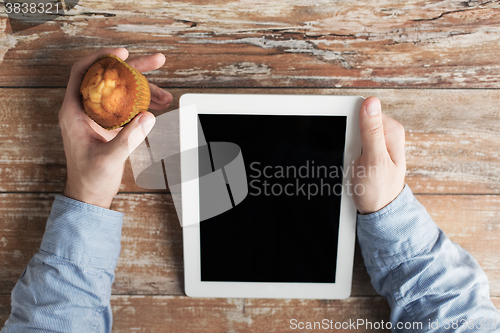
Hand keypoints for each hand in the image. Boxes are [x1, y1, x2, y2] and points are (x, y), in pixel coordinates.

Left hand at [59, 48, 172, 208]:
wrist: (90, 195)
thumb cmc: (89, 179)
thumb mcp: (109, 159)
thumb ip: (128, 138)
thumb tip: (149, 116)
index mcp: (74, 112)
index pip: (83, 73)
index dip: (102, 58)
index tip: (123, 53)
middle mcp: (85, 110)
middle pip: (109, 78)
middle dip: (134, 69)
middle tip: (157, 62)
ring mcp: (98, 117)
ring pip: (122, 92)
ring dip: (144, 89)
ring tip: (165, 94)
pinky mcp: (109, 125)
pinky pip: (127, 106)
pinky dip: (143, 104)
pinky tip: (158, 106)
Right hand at [352, 97, 405, 214]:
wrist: (377, 210)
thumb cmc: (378, 190)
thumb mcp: (374, 160)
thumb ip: (372, 131)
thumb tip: (371, 102)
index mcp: (392, 131)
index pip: (364, 111)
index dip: (350, 124)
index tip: (350, 142)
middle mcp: (386, 133)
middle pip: (356, 121)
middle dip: (347, 136)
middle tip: (352, 156)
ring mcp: (377, 142)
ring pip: (351, 133)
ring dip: (345, 146)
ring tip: (351, 162)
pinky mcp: (369, 150)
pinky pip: (351, 143)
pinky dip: (346, 152)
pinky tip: (349, 164)